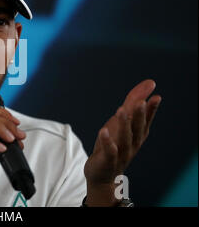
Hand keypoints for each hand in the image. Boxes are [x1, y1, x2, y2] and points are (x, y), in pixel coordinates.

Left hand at [84, 79, 161, 205]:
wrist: (102, 175)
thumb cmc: (114, 144)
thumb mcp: (122, 121)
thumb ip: (133, 102)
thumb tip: (150, 83)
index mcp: (137, 135)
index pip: (146, 121)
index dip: (151, 110)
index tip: (156, 97)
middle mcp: (132, 145)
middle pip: (137, 130)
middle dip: (140, 117)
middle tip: (141, 102)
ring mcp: (121, 154)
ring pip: (124, 139)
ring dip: (124, 125)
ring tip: (121, 110)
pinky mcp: (107, 161)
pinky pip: (109, 152)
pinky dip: (108, 142)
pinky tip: (104, 131)